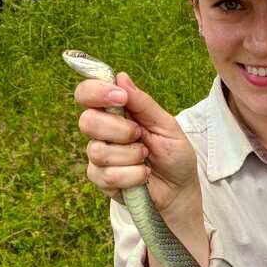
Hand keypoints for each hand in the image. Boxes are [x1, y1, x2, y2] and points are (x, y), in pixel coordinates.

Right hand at [74, 71, 199, 215]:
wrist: (180, 189)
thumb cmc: (174, 154)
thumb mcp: (166, 125)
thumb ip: (143, 104)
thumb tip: (121, 77)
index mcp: (115, 112)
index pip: (87, 94)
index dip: (96, 92)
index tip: (120, 97)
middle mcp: (101, 132)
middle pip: (87, 121)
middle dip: (119, 129)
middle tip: (140, 135)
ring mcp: (98, 157)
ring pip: (98, 151)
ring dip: (131, 155)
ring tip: (146, 157)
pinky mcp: (101, 180)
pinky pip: (108, 175)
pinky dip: (134, 175)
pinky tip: (144, 175)